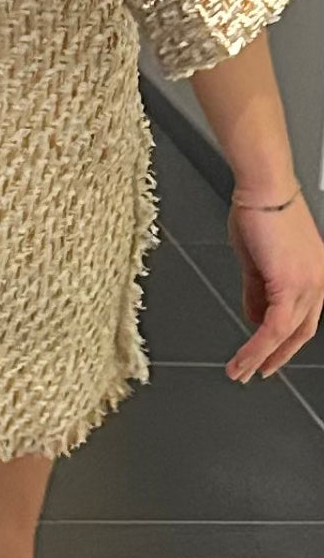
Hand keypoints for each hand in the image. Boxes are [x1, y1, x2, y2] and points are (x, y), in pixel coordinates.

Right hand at [226, 193, 322, 381]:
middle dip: (277, 356)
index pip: (303, 317)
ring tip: (241, 371)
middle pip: (300, 332)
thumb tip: (253, 316)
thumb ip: (257, 289)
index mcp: (313, 272)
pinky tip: (242, 359)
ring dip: (260, 357)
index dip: (286, 340)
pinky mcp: (289, 286)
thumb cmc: (259, 208)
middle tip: (257, 371)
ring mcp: (307, 285)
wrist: (263, 186)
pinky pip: (272, 329)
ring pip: (284, 335)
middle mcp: (317, 281)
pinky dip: (255, 348)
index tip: (268, 354)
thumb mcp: (256, 257)